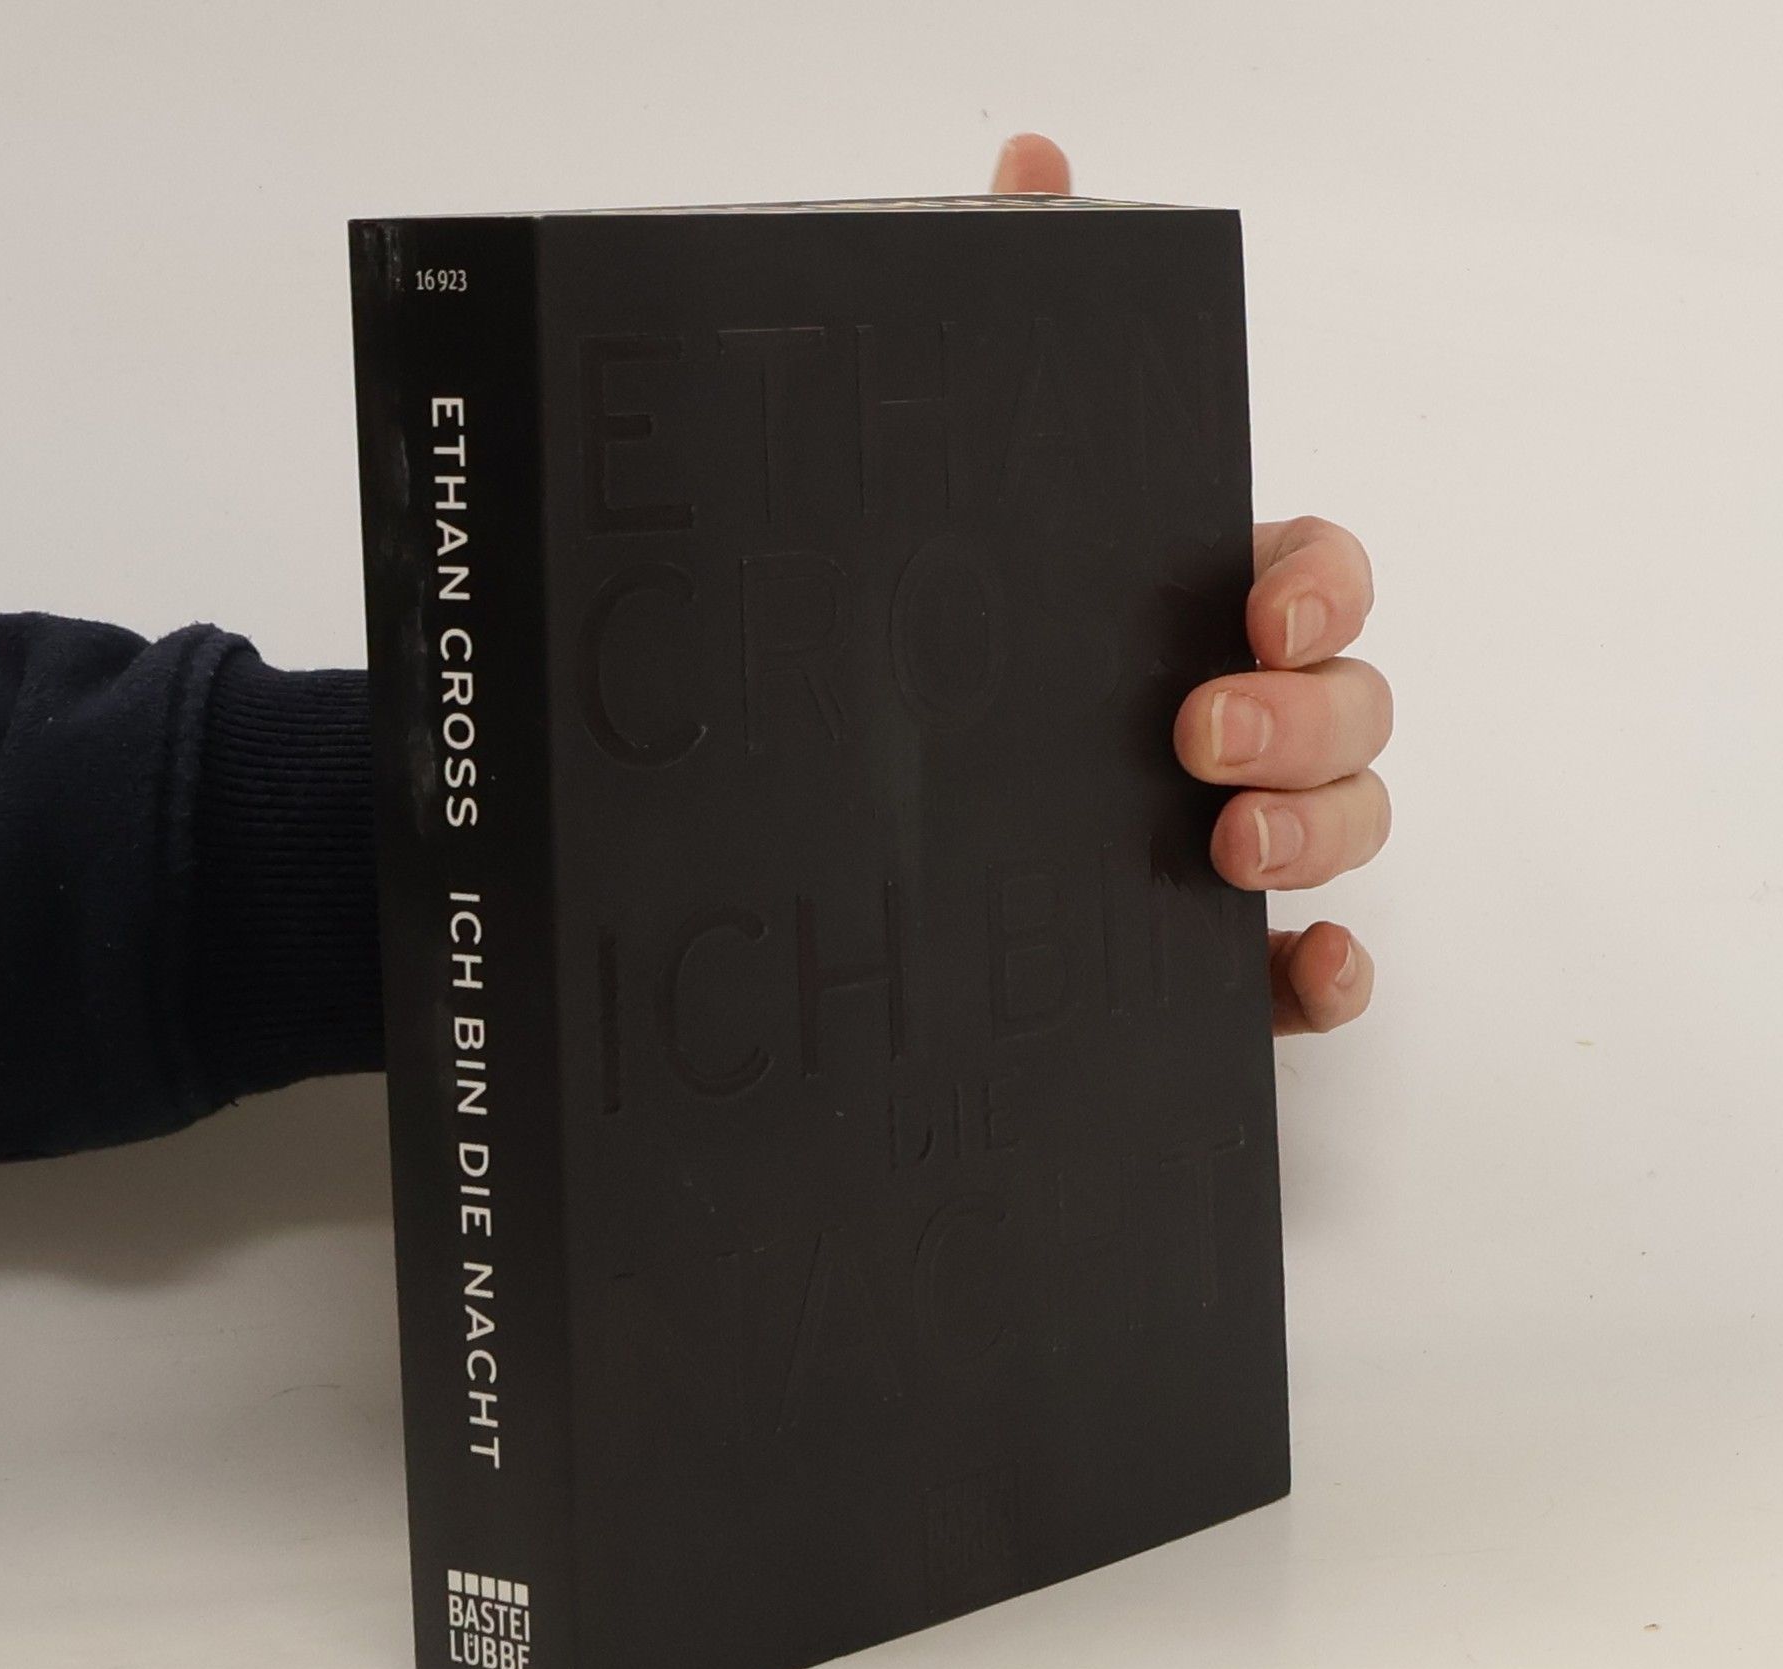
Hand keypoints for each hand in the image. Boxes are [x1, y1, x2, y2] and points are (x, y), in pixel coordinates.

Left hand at [991, 133, 1390, 1036]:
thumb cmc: (935, 644)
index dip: (1322, 589)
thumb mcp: (957, 482)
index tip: (1265, 610)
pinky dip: (1321, 978)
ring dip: (1321, 834)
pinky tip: (1302, 972)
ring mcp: (1228, 833)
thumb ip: (1008, 314)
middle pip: (1353, 708)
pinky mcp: (1199, 951)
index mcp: (1187, 613)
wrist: (840, 855)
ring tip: (1226, 847)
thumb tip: (1037, 163)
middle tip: (1201, 731)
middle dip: (1309, 717)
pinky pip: (1298, 975)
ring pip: (1348, 828)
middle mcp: (1231, 718)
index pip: (1314, 577)